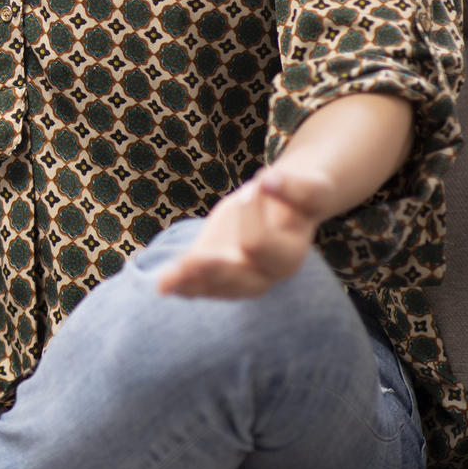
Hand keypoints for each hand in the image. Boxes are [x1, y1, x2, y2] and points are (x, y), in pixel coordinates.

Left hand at [158, 165, 336, 299]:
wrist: (282, 206)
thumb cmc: (293, 196)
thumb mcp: (307, 188)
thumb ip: (294, 186)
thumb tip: (267, 180)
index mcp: (289, 254)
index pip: (263, 244)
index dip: (251, 216)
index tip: (253, 186)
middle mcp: (265, 274)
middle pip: (244, 282)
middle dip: (217, 272)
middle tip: (191, 260)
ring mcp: (239, 277)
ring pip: (217, 288)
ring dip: (192, 283)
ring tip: (165, 282)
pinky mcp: (216, 271)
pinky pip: (199, 285)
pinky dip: (179, 284)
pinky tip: (161, 285)